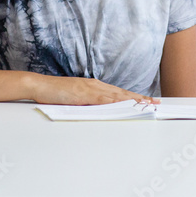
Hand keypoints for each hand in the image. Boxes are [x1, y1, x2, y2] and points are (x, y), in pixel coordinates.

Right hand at [29, 74, 154, 105]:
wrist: (40, 85)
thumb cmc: (55, 93)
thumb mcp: (75, 99)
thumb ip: (87, 103)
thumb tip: (99, 111)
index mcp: (93, 86)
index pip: (118, 93)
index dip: (134, 97)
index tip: (147, 100)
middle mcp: (95, 85)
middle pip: (122, 93)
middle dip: (140, 98)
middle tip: (156, 102)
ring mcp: (90, 88)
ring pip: (116, 95)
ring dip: (132, 100)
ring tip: (147, 105)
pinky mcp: (83, 94)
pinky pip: (103, 99)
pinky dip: (116, 103)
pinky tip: (125, 106)